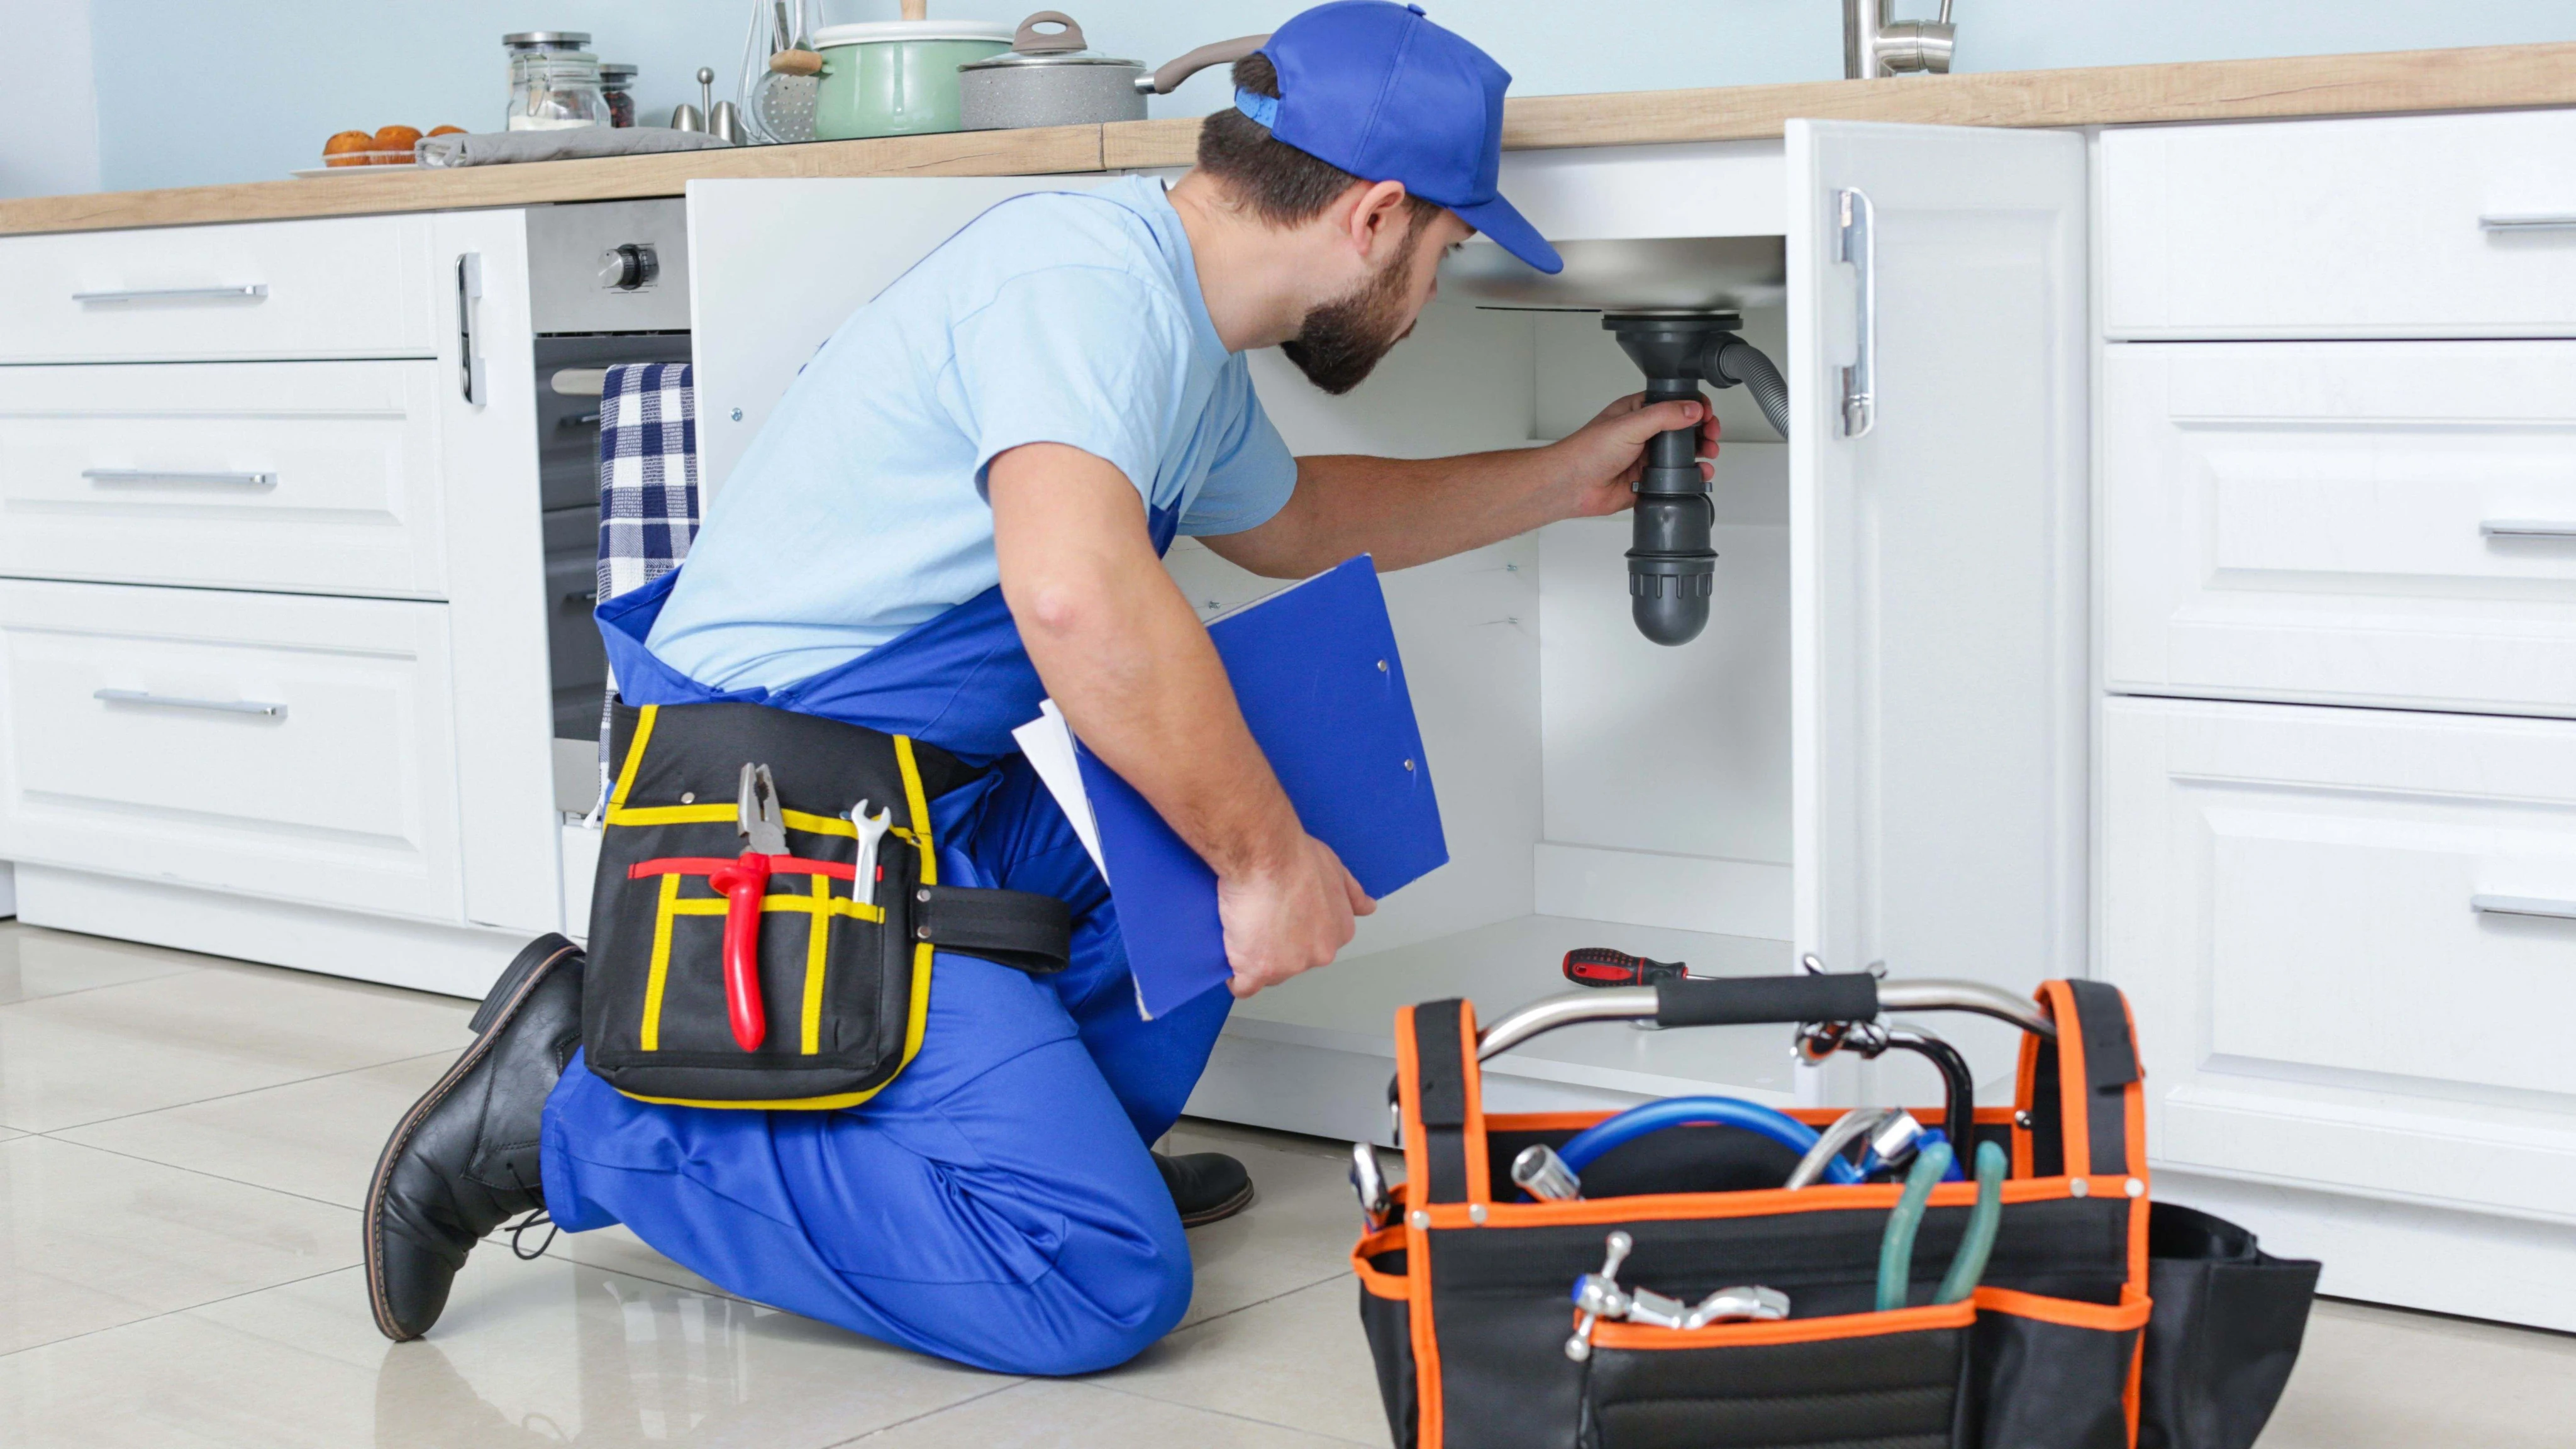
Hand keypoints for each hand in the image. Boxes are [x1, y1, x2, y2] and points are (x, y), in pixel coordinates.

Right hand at [1216, 834, 1376, 998]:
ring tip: (1243, 929)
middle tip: (1260, 920)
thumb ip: (1351, 893)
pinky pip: (1244, 986)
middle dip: (1276, 949)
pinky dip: (1235, 977)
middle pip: (1293, 963)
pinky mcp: (1258, 971)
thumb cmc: (1296, 857)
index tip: (1281, 920)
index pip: (1315, 947)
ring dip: (1255, 959)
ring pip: (1269, 974)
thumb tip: (1368, 907)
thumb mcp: (1336, 869)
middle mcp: (1320, 954)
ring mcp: (1290, 966)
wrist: (1265, 857)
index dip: (1294, 935)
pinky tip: (1231, 960)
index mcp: (1338, 932)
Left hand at [1546, 392, 1719, 520]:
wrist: (1573, 485)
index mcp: (1639, 411)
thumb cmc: (1588, 451)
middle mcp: (1644, 433)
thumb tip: (1693, 409)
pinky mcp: (1647, 480)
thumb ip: (1664, 415)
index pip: (1675, 403)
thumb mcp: (1630, 424)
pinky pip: (1675, 477)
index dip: (1695, 407)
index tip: (1708, 415)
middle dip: (1703, 432)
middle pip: (1684, 429)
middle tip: (1712, 437)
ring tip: (1709, 455)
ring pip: (1683, 454)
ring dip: (1701, 454)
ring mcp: (1647, 457)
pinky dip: (1690, 477)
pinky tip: (1699, 475)